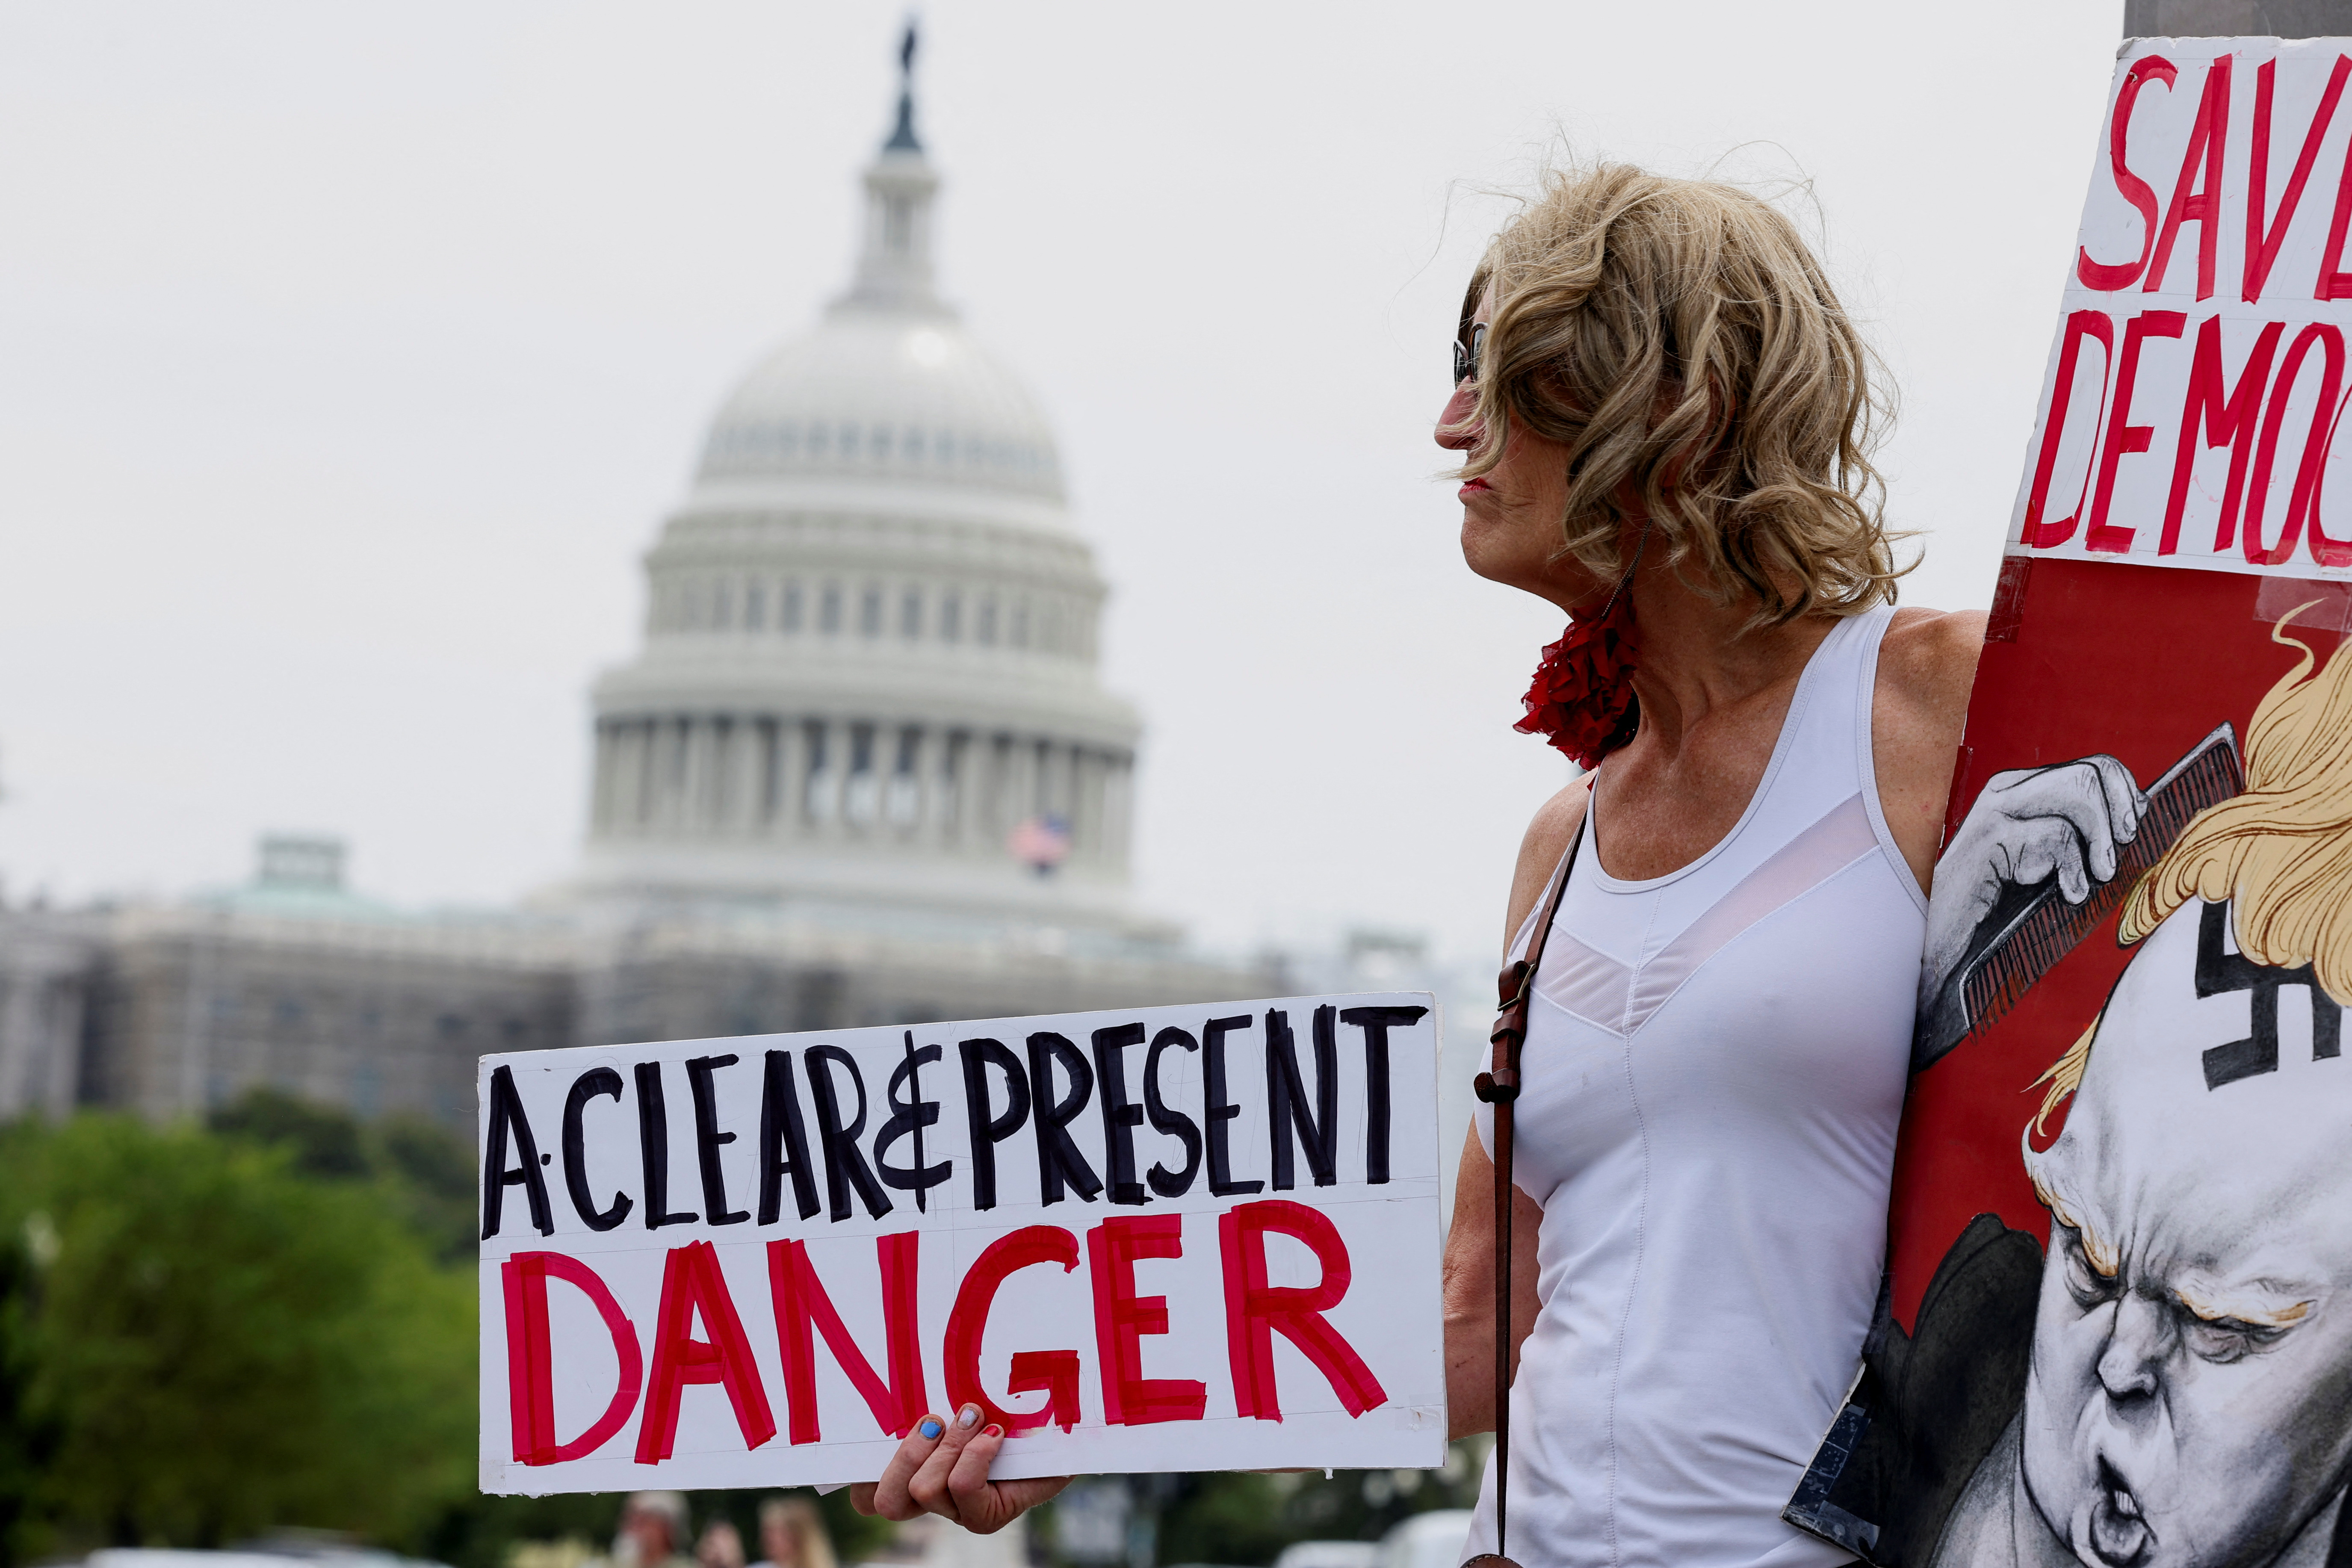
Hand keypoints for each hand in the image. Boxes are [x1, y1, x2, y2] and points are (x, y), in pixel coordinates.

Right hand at [849, 1403, 1070, 1534]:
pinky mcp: (988, 1516)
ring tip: (973, 1419)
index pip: (865, 1495)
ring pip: (925, 1490)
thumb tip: (887, 1377)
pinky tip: (995, 1435)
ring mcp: (957, 1513)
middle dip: (909, 1452)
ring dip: (948, 1448)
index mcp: (909, 1479)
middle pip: (887, 1500)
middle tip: (936, 1420)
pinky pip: (966, 1490)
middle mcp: (929, 1503)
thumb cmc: (998, 1411)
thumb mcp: (953, 1397)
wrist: (1055, 1434)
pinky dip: (976, 1456)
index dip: (865, 1471)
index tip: (893, 1427)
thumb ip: (921, 1397)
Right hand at [1919, 755, 2145, 1031]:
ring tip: (2097, 876)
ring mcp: (1995, 810)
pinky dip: (2074, 872)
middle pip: (2092, 770)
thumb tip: (2137, 818)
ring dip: (2101, 840)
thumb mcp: (2046, 864)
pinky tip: (2067, 895)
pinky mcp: (1990, 838)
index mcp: (2023, 790)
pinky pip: (2058, 836)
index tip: (2128, 834)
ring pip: (2079, 789)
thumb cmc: (1997, 911)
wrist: (1939, 943)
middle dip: (2119, 815)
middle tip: (2113, 858)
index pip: (2095, 765)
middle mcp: (2007, 790)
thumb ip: (2079, 837)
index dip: (2126, 795)